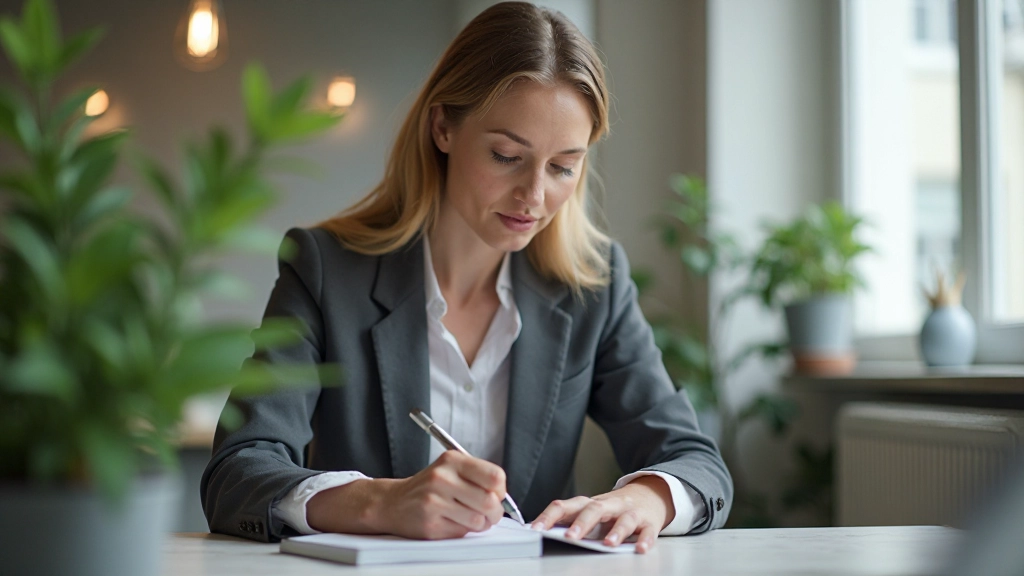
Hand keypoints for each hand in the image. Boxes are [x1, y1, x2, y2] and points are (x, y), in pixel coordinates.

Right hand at [306, 450, 505, 539]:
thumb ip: (478, 477)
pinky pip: (462, 533)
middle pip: (489, 502)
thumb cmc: (429, 487)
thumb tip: (504, 497)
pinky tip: (452, 522)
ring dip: (480, 524)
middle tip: (489, 513)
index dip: (500, 490)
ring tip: (468, 517)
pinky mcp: (430, 524)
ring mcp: (435, 501)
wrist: (393, 502)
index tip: (495, 494)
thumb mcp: (451, 469)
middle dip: (494, 512)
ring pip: (478, 520)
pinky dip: (463, 531)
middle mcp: (442, 478)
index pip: (495, 476)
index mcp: (452, 460)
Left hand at [531, 475, 673, 553]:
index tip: (536, 529)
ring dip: (616, 531)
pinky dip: (645, 539)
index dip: (550, 517)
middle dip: (581, 523)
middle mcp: (610, 505)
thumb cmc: (614, 509)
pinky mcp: (649, 522)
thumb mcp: (592, 511)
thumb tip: (544, 533)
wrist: (650, 494)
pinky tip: (640, 548)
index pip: (566, 506)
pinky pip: (648, 531)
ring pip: (624, 519)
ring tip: (608, 544)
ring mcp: (631, 512)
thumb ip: (572, 520)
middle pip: (594, 509)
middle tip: (569, 537)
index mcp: (590, 503)